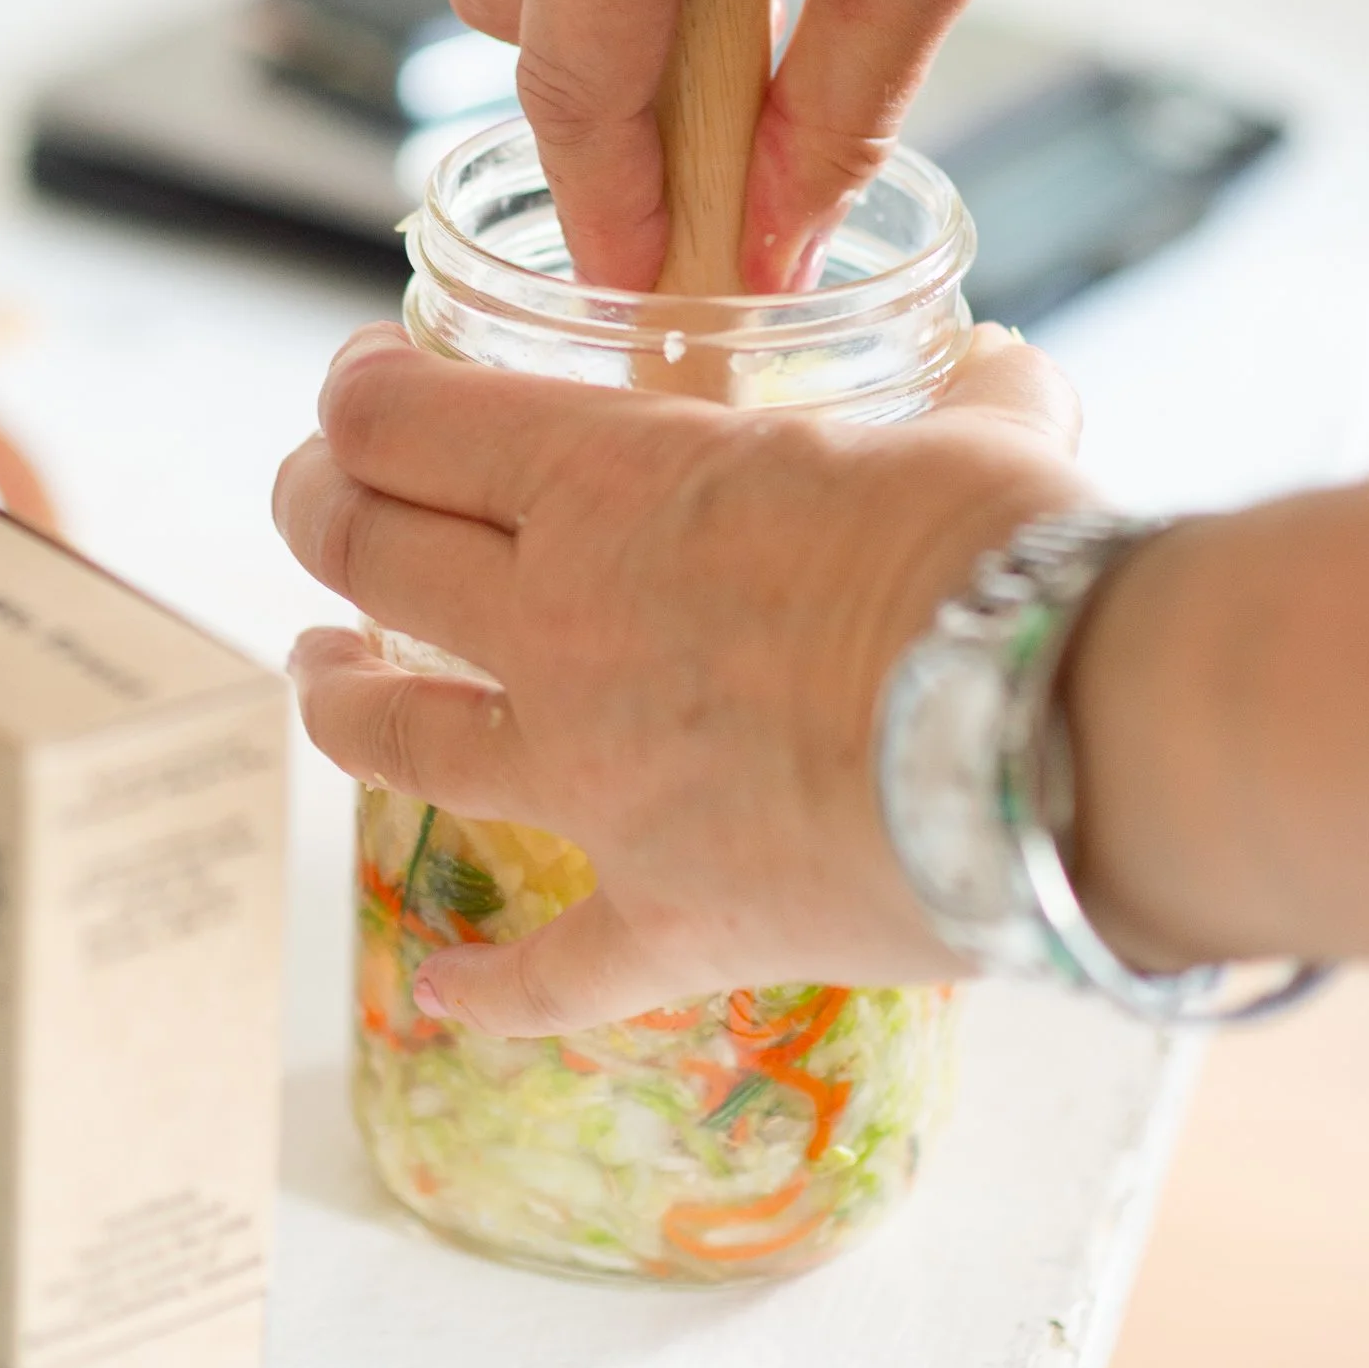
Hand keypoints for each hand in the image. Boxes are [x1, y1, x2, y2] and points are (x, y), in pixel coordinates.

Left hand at [275, 322, 1084, 1034]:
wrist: (1054, 742)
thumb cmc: (1004, 560)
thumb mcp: (981, 430)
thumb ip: (962, 398)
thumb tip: (999, 372)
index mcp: (609, 485)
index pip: (414, 422)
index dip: (362, 395)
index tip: (354, 387)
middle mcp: (561, 628)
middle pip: (369, 553)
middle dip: (319, 509)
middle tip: (314, 495)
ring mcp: (593, 784)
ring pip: (395, 733)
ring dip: (333, 692)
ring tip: (316, 666)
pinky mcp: (664, 920)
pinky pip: (545, 972)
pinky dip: (486, 988)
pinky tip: (439, 995)